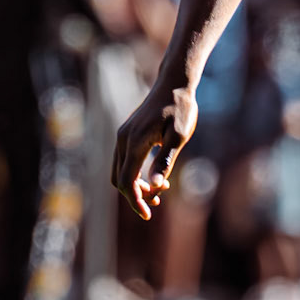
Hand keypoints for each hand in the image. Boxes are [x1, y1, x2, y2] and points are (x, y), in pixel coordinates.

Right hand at [111, 78, 198, 221]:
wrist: (173, 85)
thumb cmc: (181, 109)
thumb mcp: (179, 136)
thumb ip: (166, 160)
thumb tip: (157, 186)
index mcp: (135, 142)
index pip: (127, 181)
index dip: (135, 201)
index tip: (147, 215)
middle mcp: (123, 139)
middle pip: (119, 179)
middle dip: (136, 195)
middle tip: (159, 201)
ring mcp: (122, 136)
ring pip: (119, 171)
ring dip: (135, 185)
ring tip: (161, 187)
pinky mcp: (125, 134)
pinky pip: (123, 161)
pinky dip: (134, 173)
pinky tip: (154, 173)